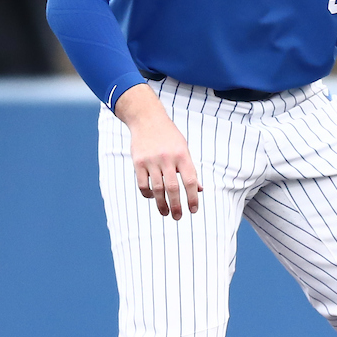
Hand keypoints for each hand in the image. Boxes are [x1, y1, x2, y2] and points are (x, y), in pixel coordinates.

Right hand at [113, 83, 201, 218]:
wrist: (147, 119)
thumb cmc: (169, 137)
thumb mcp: (184, 149)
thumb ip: (190, 169)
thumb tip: (199, 189)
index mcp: (182, 155)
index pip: (190, 181)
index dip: (193, 197)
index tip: (194, 210)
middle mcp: (167, 158)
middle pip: (173, 188)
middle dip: (177, 206)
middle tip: (179, 217)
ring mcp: (151, 160)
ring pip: (157, 189)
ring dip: (162, 204)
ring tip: (166, 213)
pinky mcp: (138, 162)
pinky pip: (142, 184)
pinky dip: (148, 194)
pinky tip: (153, 198)